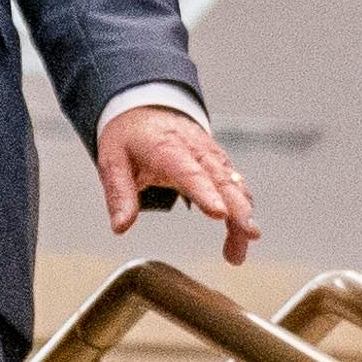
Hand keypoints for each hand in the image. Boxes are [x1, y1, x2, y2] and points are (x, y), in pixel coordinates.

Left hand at [100, 105, 258, 263]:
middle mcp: (196, 151)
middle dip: (239, 209)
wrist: (145, 108)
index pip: (190, 172)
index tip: (219, 214)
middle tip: (249, 234)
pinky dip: (243, 210)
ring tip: (239, 252)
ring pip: (234, 186)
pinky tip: (242, 235)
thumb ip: (119, 194)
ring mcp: (211, 156)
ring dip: (243, 216)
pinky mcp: (219, 164)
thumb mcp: (112, 161)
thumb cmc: (129, 138)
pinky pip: (236, 186)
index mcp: (167, 149)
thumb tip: (121, 227)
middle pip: (222, 181)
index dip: (206, 193)